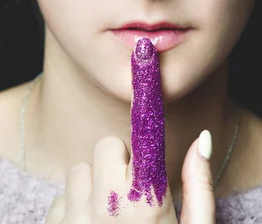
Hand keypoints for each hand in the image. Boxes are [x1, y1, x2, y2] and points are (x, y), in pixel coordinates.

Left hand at [46, 38, 215, 223]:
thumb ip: (198, 186)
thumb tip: (202, 138)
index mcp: (149, 202)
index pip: (148, 134)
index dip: (148, 92)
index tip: (145, 55)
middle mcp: (109, 207)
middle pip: (107, 147)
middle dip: (117, 165)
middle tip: (130, 196)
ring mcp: (77, 219)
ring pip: (79, 172)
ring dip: (93, 189)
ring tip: (109, 220)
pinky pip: (58, 201)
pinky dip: (72, 213)